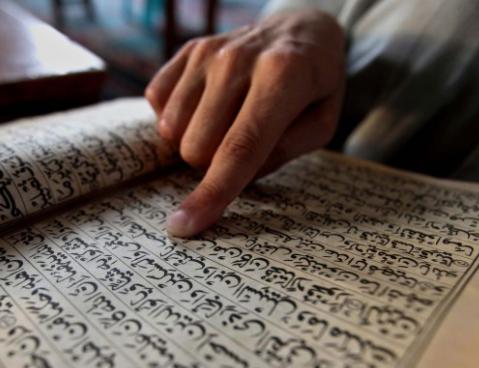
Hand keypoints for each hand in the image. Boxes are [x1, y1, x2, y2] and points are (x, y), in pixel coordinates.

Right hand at [145, 9, 344, 236]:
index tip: (183, 227)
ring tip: (227, 121)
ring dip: (196, 140)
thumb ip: (281, 154)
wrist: (301, 28)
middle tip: (242, 145)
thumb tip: (233, 176)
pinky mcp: (187, 51)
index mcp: (283, 76)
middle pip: (197, 148)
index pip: (240, 148)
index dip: (212, 193)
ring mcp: (207, 52)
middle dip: (214, 164)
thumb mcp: (321, 124)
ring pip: (172, 132)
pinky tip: (208, 105)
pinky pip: (157, 105)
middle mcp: (238, 59)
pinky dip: (179, 117)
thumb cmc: (314, 86)